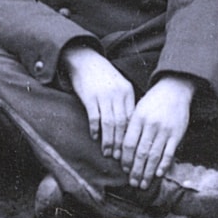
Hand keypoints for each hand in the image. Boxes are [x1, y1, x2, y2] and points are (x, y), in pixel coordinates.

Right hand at [61, 41, 136, 165]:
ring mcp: (103, 95)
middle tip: (119, 159)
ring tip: (107, 153)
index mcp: (127, 92)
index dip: (131, 137)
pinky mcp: (90, 96)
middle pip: (122, 124)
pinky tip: (95, 137)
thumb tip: (130, 128)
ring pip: (109, 123)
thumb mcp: (119, 86)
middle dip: (121, 143)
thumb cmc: (102, 76)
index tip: (131, 151)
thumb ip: (124, 103)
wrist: (84, 59)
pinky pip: (95, 116)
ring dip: (109, 140)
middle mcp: (118, 94)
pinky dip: (96, 129)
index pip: (132, 119)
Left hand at [124, 75, 197, 188]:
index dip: (125, 159)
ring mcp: (164, 130)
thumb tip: (122, 150)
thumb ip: (131, 127)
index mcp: (138, 119)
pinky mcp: (177, 134)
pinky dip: (163, 165)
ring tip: (143, 184)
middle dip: (135, 170)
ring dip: (148, 172)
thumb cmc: (153, 101)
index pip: (128, 144)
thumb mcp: (138, 109)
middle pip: (141, 153)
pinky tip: (158, 174)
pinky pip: (169, 153)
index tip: (124, 169)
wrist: (175, 89)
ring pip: (154, 156)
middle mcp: (150, 125)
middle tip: (132, 183)